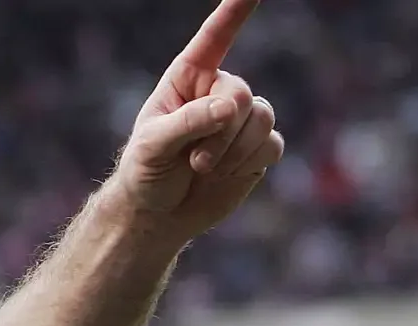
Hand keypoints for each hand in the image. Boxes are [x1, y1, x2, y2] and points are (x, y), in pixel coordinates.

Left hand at [109, 0, 283, 241]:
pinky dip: (248, 163)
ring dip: (233, 151)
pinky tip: (224, 176)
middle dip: (220, 133)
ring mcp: (241, 119)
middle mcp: (218, 91)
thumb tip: (229, 108)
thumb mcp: (153, 146)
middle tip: (194, 161)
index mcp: (188, 78)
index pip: (215, 38)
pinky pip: (271, 145)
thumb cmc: (145, 173)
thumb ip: (188, 122)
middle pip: (241, 95)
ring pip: (262, 119)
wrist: (158, 213)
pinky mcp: (257, 148)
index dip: (235, 12)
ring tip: (203, 170)